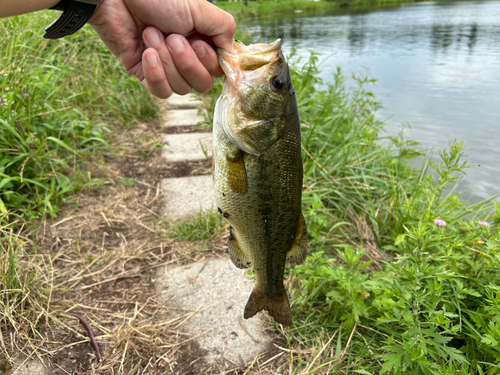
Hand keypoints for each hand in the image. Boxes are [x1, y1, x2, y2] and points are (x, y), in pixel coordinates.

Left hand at [89, 0, 235, 97]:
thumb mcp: (199, 9)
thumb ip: (224, 29)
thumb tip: (231, 53)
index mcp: (202, 41)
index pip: (218, 70)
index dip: (209, 63)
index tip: (198, 43)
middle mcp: (187, 57)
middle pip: (202, 85)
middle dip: (187, 62)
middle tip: (172, 36)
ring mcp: (167, 68)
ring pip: (181, 88)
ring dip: (166, 60)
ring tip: (151, 34)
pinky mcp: (146, 74)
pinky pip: (161, 91)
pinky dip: (155, 73)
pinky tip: (146, 53)